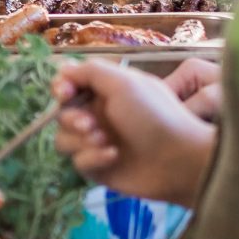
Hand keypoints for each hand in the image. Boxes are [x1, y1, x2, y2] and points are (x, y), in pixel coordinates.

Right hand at [54, 58, 216, 208]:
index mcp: (106, 91)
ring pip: (64, 139)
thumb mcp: (125, 83)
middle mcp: (99, 114)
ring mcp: (97, 142)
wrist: (178, 160)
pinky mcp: (98, 167)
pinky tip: (114, 156)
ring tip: (105, 141)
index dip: (60, 87)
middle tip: (91, 125)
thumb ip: (90, 71)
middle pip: (62, 113)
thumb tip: (63, 71)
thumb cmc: (154, 116)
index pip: (70, 84)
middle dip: (72, 118)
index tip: (63, 93)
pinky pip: (78, 162)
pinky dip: (93, 158)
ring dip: (80, 140)